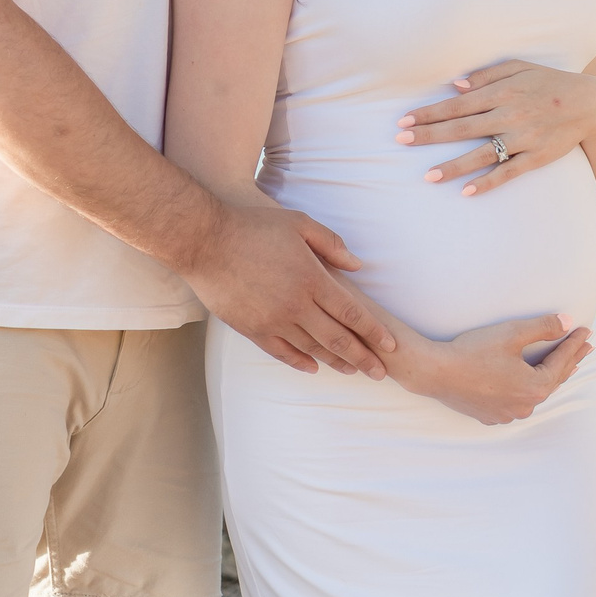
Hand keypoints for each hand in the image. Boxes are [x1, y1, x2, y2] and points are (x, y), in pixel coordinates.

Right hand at [177, 201, 397, 378]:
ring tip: (352, 371)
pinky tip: (313, 368)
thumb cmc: (253, 226)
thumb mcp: (298, 224)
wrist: (205, 241)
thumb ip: (331, 244)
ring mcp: (273, 320)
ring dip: (334, 362)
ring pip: (312, 349)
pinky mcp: (252, 329)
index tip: (390, 346)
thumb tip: (358, 266)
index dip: (373, 332)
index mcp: (311, 279)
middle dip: (363, 358)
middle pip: (337, 339)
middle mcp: (296, 305)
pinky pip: (281, 352)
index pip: (352, 312)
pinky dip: (300, 362)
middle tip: (381, 373)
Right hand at [392, 314, 592, 424]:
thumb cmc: (474, 351)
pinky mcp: (491, 415)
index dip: (574, 343)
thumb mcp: (512, 333)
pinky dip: (527, 389)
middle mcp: (525, 406)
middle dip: (569, 360)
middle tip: (584, 347)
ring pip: (536, 393)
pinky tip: (526, 386)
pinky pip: (517, 402)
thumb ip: (543, 327)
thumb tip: (568, 322)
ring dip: (549, 377)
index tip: (585, 331)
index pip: (561, 361)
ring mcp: (507, 413)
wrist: (437, 372)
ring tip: (561, 366)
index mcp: (535, 387)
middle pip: (553, 379)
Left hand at [397, 60, 595, 194]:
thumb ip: (487, 74)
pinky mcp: (537, 158)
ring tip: (427, 175)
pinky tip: (466, 192)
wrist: (589, 104)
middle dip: (430, 135)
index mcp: (502, 92)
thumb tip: (456, 86)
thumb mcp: (520, 67)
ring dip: (453, 165)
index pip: (457, 105)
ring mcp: (523, 138)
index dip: (430, 113)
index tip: (405, 121)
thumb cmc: (548, 82)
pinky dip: (487, 183)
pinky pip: (508, 173)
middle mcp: (509, 115)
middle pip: (462, 127)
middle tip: (401, 142)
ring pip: (481, 154)